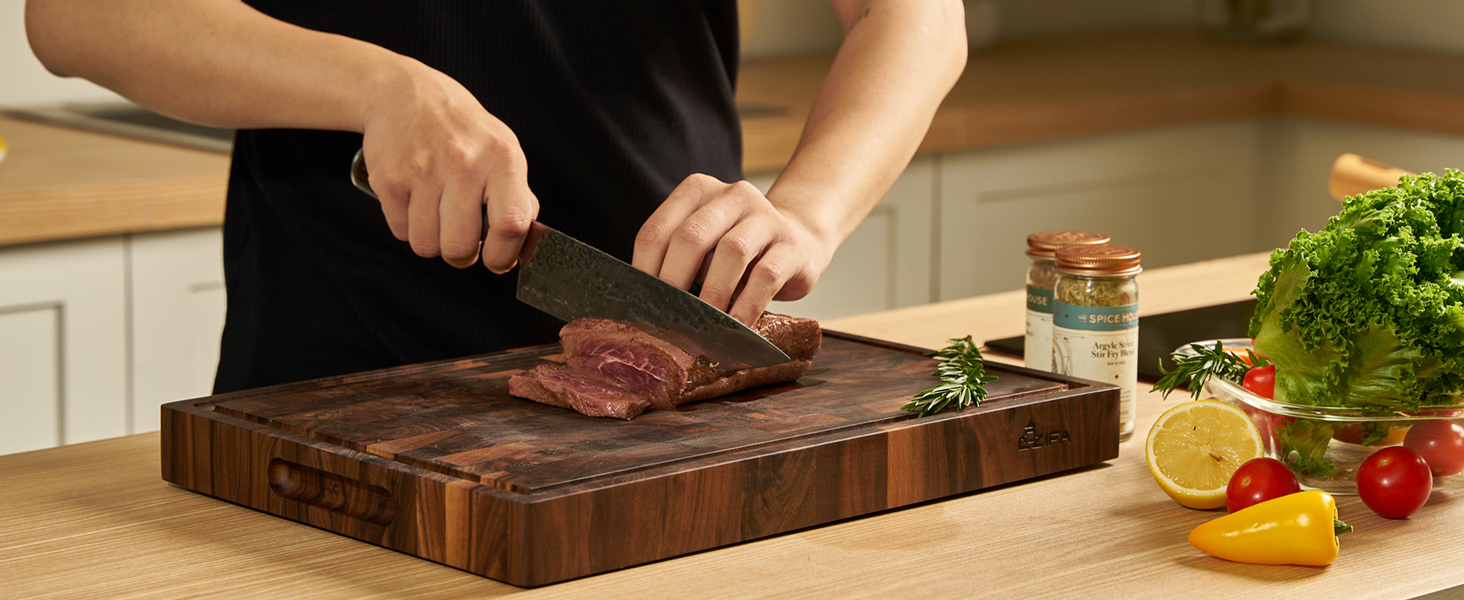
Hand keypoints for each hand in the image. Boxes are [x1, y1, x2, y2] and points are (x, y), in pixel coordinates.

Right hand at [358, 61, 537, 271]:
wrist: (405, 94)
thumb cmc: (461, 128)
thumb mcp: (503, 152)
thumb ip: (519, 198)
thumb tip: (524, 247)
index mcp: (502, 160)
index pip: (511, 224)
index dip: (504, 255)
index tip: (498, 260)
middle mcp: (463, 164)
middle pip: (460, 247)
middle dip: (462, 254)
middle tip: (462, 239)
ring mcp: (423, 172)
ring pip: (427, 246)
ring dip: (433, 241)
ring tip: (438, 215)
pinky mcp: (389, 179)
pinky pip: (401, 233)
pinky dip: (409, 226)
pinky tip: (417, 202)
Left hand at [632, 174, 835, 325]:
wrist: (799, 243)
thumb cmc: (738, 252)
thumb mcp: (704, 245)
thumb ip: (677, 261)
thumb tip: (647, 303)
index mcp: (698, 191)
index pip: (658, 230)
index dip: (645, 270)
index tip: (642, 303)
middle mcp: (732, 195)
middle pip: (691, 237)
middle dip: (675, 282)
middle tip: (669, 316)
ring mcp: (765, 217)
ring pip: (731, 252)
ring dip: (712, 294)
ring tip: (704, 323)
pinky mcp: (790, 246)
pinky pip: (766, 275)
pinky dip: (747, 304)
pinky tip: (737, 325)